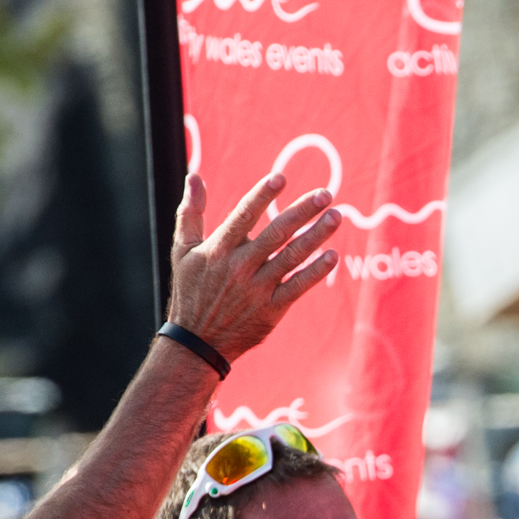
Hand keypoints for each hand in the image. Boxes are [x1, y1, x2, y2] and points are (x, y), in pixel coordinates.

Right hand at [162, 171, 343, 367]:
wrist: (197, 343)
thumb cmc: (191, 291)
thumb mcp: (182, 251)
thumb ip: (191, 213)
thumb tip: (194, 176)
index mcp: (218, 249)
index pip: (243, 216)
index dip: (261, 196)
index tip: (281, 177)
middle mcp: (239, 267)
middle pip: (276, 234)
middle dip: (302, 212)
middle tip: (325, 194)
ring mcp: (257, 289)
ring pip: (292, 258)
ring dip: (316, 236)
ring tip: (336, 217)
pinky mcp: (271, 310)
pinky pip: (297, 287)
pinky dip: (315, 272)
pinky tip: (332, 255)